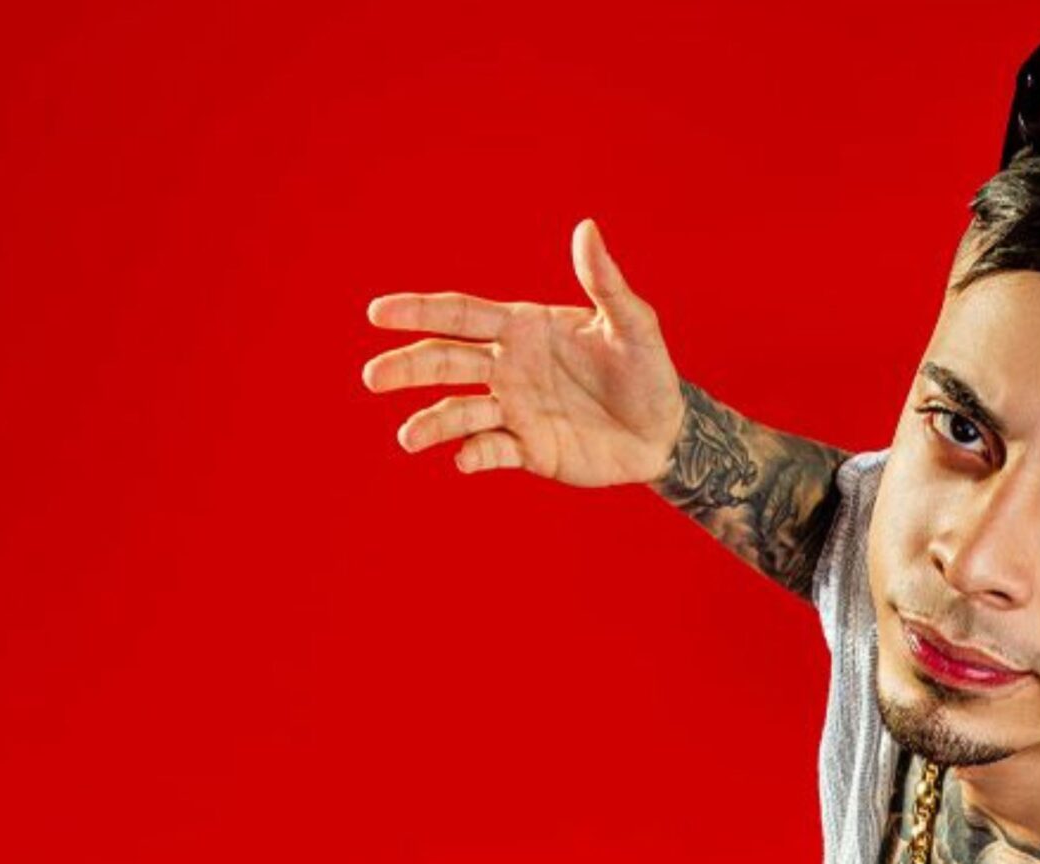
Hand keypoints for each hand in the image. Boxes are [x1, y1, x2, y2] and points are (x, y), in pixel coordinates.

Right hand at [361, 217, 686, 487]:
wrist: (665, 431)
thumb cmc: (648, 370)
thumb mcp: (633, 325)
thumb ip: (605, 282)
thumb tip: (587, 228)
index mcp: (523, 328)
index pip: (461, 314)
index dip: (419, 311)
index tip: (378, 312)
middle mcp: (508, 367)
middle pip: (445, 361)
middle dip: (408, 367)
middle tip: (373, 377)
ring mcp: (514, 409)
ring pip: (459, 412)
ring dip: (431, 423)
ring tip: (408, 437)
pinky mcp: (527, 449)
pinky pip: (491, 450)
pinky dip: (474, 454)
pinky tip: (464, 459)